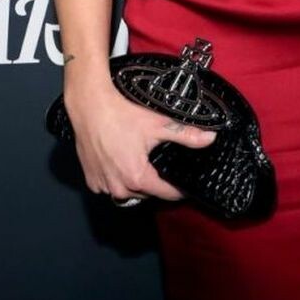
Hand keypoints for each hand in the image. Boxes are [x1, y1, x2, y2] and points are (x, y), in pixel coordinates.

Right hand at [64, 78, 214, 204]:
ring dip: (135, 182)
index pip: (166, 194)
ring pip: (126, 192)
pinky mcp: (90, 179)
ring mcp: (102, 185)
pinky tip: (120, 163)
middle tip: (161, 166)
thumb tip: (210, 138)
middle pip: (146, 193)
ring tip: (141, 163)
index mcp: (137, 177)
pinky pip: (109, 187)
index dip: (179, 189)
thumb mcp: (157, 124)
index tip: (186, 185)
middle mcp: (118, 187)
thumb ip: (186, 135)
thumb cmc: (121, 114)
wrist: (89, 105)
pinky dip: (116, 179)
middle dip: (156, 183)